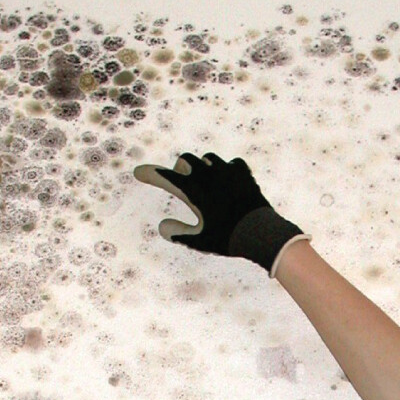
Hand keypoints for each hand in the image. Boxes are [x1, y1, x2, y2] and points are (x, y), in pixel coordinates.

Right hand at [133, 152, 307, 274]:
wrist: (261, 232)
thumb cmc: (228, 238)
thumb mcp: (199, 241)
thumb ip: (178, 233)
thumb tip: (161, 227)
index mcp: (194, 190)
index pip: (165, 178)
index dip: (150, 174)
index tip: (139, 172)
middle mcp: (208, 175)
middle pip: (186, 160)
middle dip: (180, 170)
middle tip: (182, 181)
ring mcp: (227, 171)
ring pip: (208, 159)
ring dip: (203, 167)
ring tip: (206, 182)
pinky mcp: (244, 173)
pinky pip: (232, 164)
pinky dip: (227, 170)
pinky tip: (228, 180)